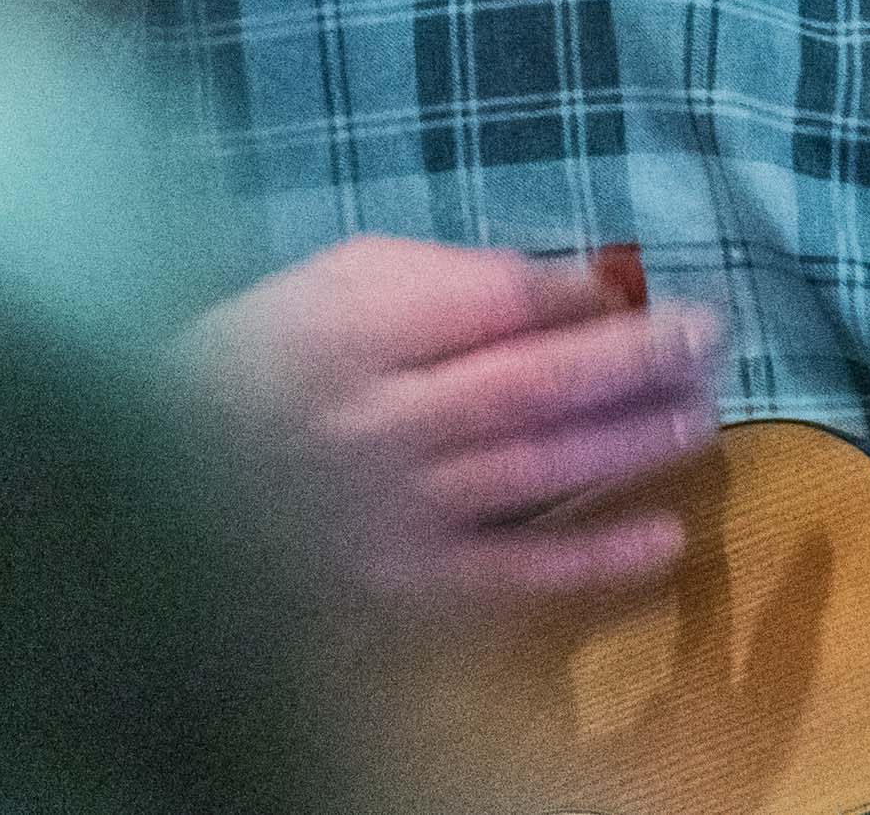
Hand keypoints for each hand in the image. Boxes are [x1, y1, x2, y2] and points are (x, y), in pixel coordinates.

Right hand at [181, 233, 725, 612]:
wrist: (157, 488)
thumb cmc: (263, 362)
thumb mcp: (334, 283)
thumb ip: (443, 277)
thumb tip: (561, 284)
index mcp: (354, 332)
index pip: (492, 302)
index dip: (577, 292)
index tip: (637, 280)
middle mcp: (377, 423)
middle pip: (531, 383)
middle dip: (634, 357)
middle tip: (712, 336)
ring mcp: (393, 515)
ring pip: (536, 469)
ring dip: (632, 442)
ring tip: (702, 415)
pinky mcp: (403, 593)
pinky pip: (514, 575)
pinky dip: (593, 560)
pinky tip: (663, 537)